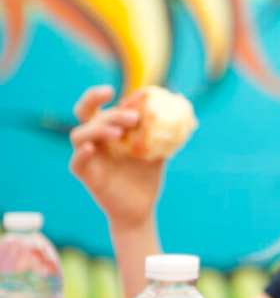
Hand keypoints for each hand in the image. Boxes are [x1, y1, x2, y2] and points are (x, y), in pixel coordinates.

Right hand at [68, 85, 163, 227]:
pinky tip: (92, 149)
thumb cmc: (146, 176)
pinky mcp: (87, 176)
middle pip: (86, 115)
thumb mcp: (158, 152)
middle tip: (132, 116)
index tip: (116, 91)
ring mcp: (89, 157)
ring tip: (119, 134)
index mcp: (108, 129)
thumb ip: (165, 132)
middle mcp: (95, 140)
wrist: (142, 207)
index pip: (97, 106)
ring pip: (78, 135)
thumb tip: (185, 111)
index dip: (98, 95)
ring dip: (98, 129)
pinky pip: (77, 163)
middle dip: (107, 111)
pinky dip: (82, 154)